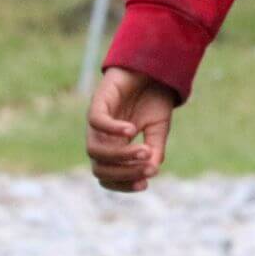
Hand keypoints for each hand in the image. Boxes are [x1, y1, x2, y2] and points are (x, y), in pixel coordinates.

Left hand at [86, 67, 176, 192]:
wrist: (153, 71)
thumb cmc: (153, 100)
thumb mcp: (159, 130)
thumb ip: (154, 151)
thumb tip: (152, 172)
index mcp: (114, 148)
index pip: (107, 177)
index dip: (122, 184)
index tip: (145, 184)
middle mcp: (102, 138)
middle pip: (99, 169)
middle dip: (123, 173)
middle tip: (147, 168)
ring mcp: (97, 122)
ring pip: (95, 151)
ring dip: (120, 156)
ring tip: (145, 150)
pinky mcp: (98, 102)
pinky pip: (96, 122)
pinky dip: (112, 129)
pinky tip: (132, 129)